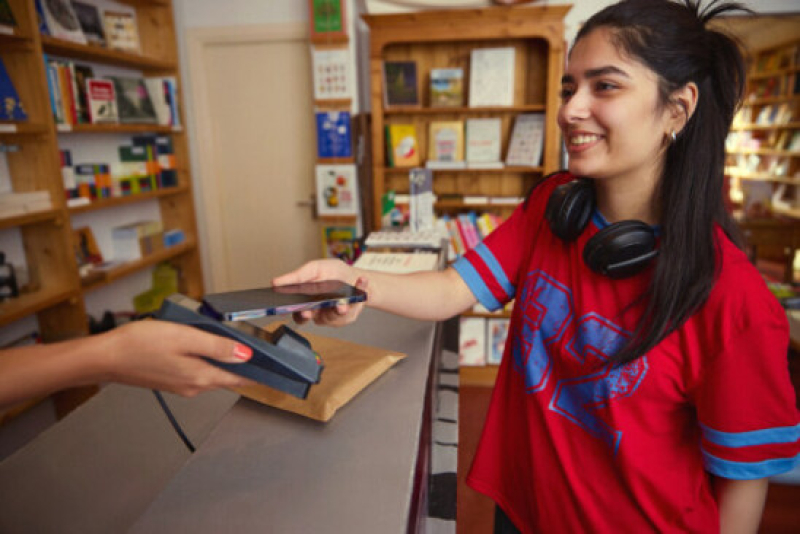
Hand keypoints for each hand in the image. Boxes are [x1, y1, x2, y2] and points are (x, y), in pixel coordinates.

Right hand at [102, 320, 254, 396]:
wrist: (104, 357)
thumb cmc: (139, 345)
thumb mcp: (185, 337)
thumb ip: (217, 347)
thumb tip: (246, 355)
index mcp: (201, 378)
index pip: (241, 379)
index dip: (259, 372)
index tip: (274, 367)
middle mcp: (194, 386)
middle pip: (228, 375)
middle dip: (242, 361)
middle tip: (253, 343)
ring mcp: (182, 384)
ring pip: (211, 371)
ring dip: (221, 357)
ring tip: (226, 338)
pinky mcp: (171, 379)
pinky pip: (196, 369)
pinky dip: (204, 358)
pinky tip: (199, 343)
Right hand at [273, 259, 367, 326]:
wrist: (351, 276)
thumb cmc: (330, 273)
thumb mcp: (313, 269)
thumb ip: (296, 277)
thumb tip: (275, 282)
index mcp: (307, 302)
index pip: (299, 314)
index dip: (301, 315)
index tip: (305, 311)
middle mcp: (320, 312)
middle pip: (319, 319)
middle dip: (327, 313)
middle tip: (333, 307)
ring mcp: (335, 314)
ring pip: (337, 316)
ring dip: (344, 306)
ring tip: (347, 298)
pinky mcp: (349, 314)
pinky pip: (355, 307)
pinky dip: (360, 290)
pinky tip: (362, 281)